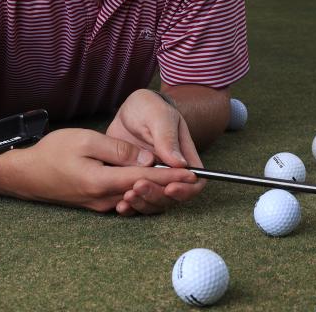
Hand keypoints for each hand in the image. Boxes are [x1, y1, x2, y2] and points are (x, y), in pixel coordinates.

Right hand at [10, 128, 197, 214]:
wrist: (25, 173)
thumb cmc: (52, 152)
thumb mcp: (86, 141)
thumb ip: (118, 150)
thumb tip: (146, 159)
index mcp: (102, 182)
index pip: (146, 180)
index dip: (172, 177)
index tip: (193, 174)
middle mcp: (104, 199)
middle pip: (145, 193)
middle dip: (171, 187)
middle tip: (195, 180)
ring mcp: (100, 204)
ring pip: (136, 198)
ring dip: (158, 191)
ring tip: (180, 182)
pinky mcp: (96, 203)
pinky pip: (125, 198)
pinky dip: (141, 192)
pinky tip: (151, 183)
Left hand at [106, 89, 205, 214]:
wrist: (127, 111)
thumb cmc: (149, 108)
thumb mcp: (159, 116)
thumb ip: (168, 138)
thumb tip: (180, 164)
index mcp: (184, 158)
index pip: (195, 182)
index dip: (185, 190)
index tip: (169, 187)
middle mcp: (169, 174)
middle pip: (172, 198)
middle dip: (157, 196)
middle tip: (138, 186)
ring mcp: (151, 180)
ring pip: (154, 204)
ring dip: (142, 204)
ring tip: (127, 196)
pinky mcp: (133, 183)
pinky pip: (135, 202)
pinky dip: (130, 207)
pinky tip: (120, 206)